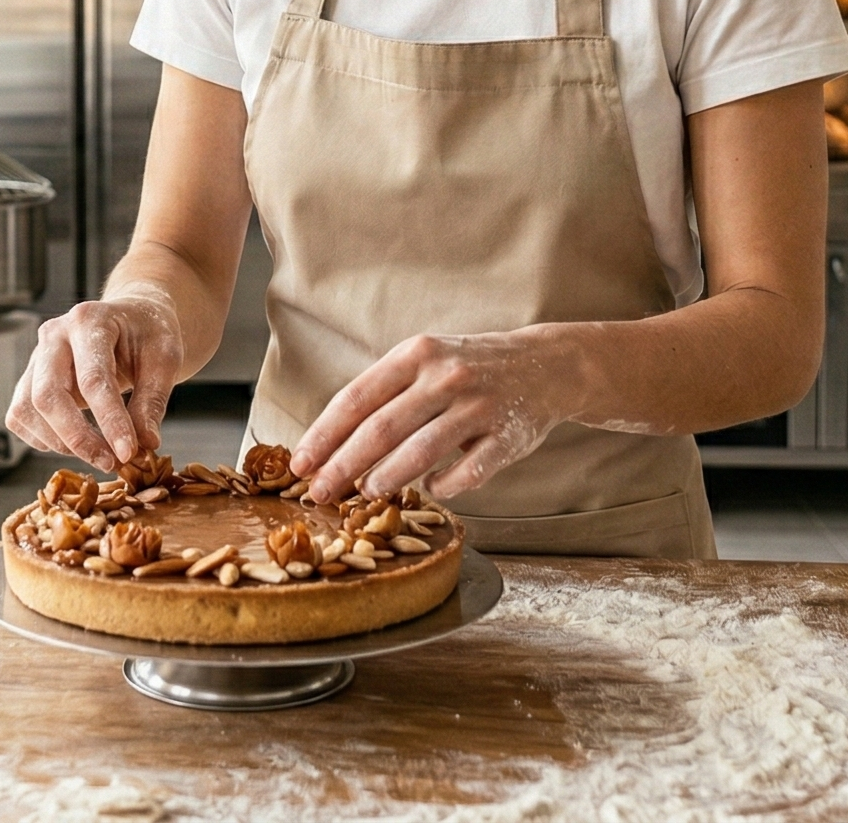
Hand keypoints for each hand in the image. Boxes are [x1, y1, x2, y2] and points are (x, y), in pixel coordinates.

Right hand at [4, 293, 186, 468]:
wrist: (130, 320)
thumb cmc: (147, 333)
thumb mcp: (165, 358)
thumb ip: (153, 400)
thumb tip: (144, 443)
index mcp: (89, 320)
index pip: (93, 379)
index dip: (110, 421)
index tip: (128, 452)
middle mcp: (54, 335)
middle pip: (48, 395)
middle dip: (78, 438)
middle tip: (111, 462)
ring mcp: (35, 357)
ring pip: (28, 410)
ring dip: (61, 443)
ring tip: (100, 454)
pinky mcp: (28, 379)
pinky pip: (21, 416)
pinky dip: (44, 439)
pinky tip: (76, 442)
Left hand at [289, 330, 575, 502]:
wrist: (547, 364)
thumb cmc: (470, 367)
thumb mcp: (426, 361)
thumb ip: (386, 394)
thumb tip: (331, 443)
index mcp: (417, 354)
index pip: (357, 398)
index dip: (324, 434)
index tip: (300, 463)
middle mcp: (446, 376)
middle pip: (381, 428)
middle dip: (343, 465)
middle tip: (319, 492)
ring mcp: (479, 406)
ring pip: (422, 451)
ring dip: (387, 478)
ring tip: (366, 494)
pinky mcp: (508, 436)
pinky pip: (468, 472)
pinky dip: (444, 487)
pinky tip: (431, 489)